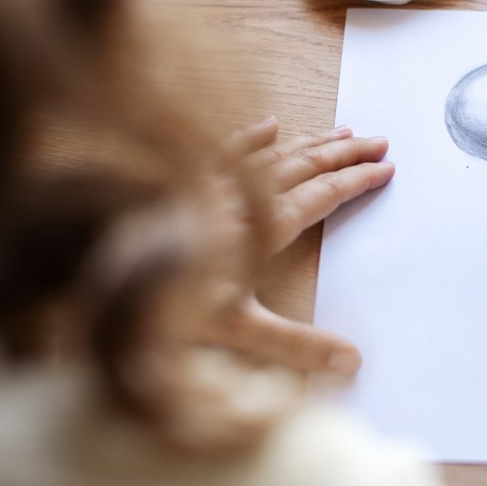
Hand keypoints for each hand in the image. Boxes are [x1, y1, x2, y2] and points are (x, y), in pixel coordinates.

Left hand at [172, 117, 393, 374]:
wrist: (100, 272)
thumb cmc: (164, 302)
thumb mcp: (236, 330)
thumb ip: (296, 345)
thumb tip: (351, 362)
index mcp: (261, 226)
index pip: (322, 196)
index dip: (357, 181)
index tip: (386, 169)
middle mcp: (241, 195)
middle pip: (305, 166)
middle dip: (345, 153)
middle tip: (379, 141)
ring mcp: (213, 183)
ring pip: (273, 153)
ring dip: (312, 142)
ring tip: (344, 131)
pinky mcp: (187, 181)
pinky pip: (225, 149)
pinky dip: (252, 137)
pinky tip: (271, 124)